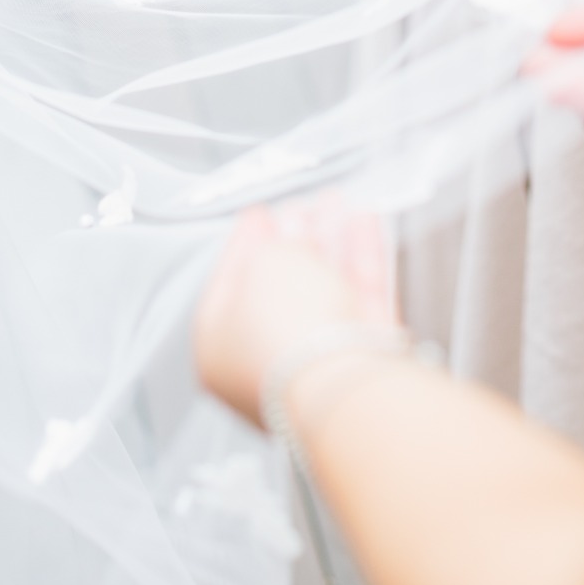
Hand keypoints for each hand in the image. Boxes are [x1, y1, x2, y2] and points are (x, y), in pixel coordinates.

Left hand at [194, 197, 395, 427]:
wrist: (341, 379)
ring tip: (336, 205)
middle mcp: (266, 360)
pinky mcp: (362, 358)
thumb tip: (289, 240)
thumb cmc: (288, 334)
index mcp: (219, 347)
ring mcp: (316, 362)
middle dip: (293, 241)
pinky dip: (362, 257)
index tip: (258, 216)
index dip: (245, 243)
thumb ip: (273, 245)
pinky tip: (364, 226)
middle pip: (281, 288)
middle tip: (300, 210)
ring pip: (324, 290)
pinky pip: (360, 298)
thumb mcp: (265, 263)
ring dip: (331, 241)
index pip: (229, 284)